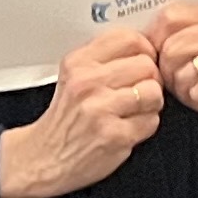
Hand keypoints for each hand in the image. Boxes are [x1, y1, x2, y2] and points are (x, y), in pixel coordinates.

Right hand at [0, 28, 163, 197]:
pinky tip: (128, 127)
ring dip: (150, 103)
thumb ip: (104, 59)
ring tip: (135, 109)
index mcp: (78, 63)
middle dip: (149, 79)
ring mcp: (101, 110)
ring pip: (153, 92)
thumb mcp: (73, 76)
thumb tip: (145, 47)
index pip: (129, 39)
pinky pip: (151, 121)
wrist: (44, 159)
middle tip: (138, 90)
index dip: (144, 50)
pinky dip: (145, 125)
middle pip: (147, 65)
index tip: (143, 61)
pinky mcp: (115, 136)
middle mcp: (87, 83)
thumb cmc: (64, 119)